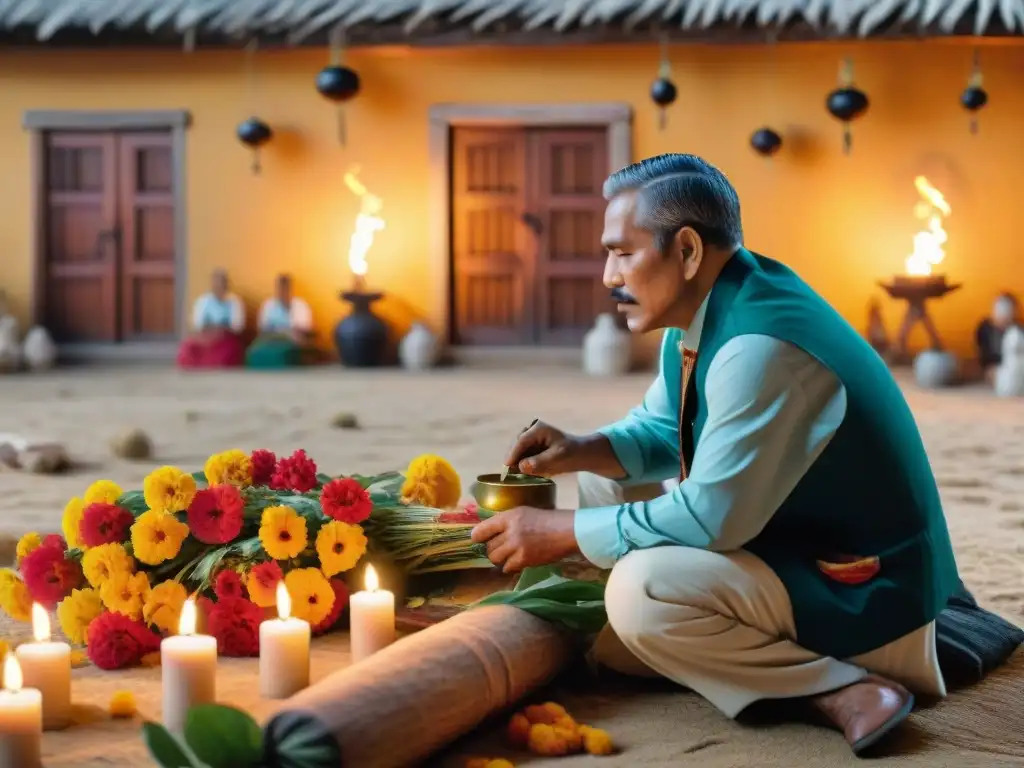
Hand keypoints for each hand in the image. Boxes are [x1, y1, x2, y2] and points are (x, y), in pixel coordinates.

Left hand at [470, 507, 578, 572]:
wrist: (566, 531)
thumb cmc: (546, 520)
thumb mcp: (524, 513)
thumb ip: (507, 522)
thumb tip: (489, 533)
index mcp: (509, 517)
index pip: (482, 529)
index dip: (477, 536)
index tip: (476, 540)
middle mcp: (510, 531)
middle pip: (488, 546)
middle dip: (492, 549)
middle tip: (500, 548)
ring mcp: (516, 546)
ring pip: (495, 558)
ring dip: (500, 559)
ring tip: (508, 555)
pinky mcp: (524, 559)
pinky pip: (507, 567)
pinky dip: (510, 566)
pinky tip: (517, 561)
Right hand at [504, 421, 625, 478]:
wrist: (582, 455)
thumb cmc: (571, 455)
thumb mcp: (557, 459)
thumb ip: (539, 462)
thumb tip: (521, 466)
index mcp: (539, 429)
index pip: (522, 441)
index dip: (513, 453)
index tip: (507, 465)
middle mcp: (533, 430)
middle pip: (517, 444)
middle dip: (513, 457)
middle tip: (507, 472)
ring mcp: (532, 437)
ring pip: (518, 449)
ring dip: (516, 460)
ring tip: (514, 472)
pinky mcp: (533, 445)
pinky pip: (523, 453)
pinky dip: (522, 462)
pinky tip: (522, 471)